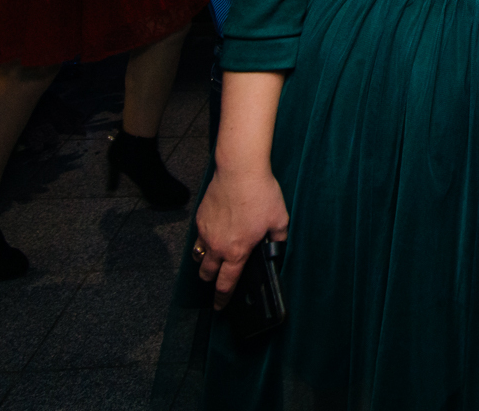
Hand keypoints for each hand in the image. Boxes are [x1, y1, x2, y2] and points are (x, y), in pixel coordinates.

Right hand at [194, 165, 288, 306]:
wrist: (240, 171)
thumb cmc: (261, 194)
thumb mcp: (279, 219)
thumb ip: (278, 238)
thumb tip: (278, 246)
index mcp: (237, 252)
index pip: (226, 283)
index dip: (222, 298)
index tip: (219, 306)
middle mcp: (217, 246)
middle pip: (206, 273)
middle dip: (210, 280)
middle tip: (216, 281)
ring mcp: (206, 232)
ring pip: (199, 255)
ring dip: (204, 261)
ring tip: (213, 258)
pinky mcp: (200, 218)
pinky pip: (199, 236)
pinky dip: (204, 239)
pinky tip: (215, 232)